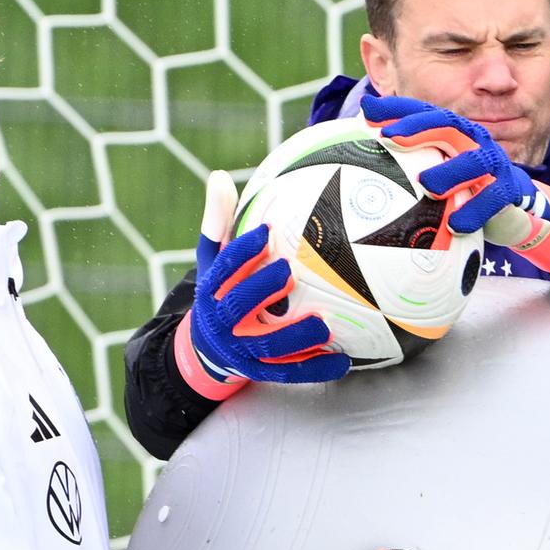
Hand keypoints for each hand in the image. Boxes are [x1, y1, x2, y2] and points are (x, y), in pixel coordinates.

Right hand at [177, 170, 350, 394]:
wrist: (207, 350)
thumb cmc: (221, 292)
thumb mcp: (212, 261)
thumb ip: (219, 223)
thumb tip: (219, 176)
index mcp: (211, 290)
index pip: (222, 269)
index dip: (241, 252)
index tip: (265, 233)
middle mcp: (222, 321)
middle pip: (238, 306)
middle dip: (261, 289)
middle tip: (289, 272)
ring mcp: (241, 350)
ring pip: (266, 345)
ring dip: (294, 335)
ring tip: (322, 324)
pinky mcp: (260, 371)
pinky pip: (289, 373)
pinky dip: (315, 369)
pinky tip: (342, 362)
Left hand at [361, 95, 549, 272]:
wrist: (511, 205)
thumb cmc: (463, 185)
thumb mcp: (435, 169)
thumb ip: (405, 160)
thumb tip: (361, 151)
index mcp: (452, 131)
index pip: (423, 113)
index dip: (397, 108)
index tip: (367, 111)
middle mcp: (472, 140)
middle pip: (447, 125)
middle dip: (418, 128)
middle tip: (390, 137)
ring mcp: (492, 163)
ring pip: (473, 161)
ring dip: (450, 171)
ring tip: (426, 185)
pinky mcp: (508, 189)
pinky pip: (494, 198)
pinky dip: (476, 211)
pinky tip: (456, 224)